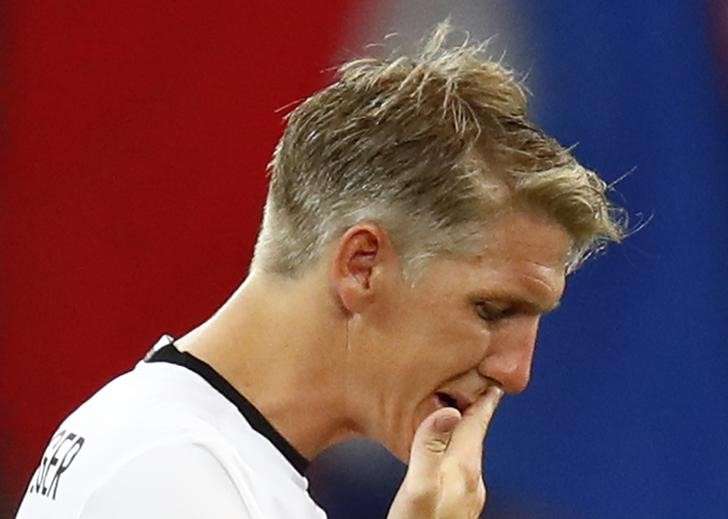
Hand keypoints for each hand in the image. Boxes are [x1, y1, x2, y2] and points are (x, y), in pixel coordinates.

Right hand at [387, 386, 502, 518]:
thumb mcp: (418, 486)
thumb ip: (430, 449)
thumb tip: (448, 412)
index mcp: (463, 468)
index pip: (478, 422)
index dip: (482, 397)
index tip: (489, 371)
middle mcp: (471, 481)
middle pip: (474, 433)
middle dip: (472, 408)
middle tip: (471, 384)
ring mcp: (466, 496)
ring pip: (467, 450)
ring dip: (463, 429)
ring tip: (456, 412)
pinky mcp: (458, 508)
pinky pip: (459, 468)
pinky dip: (454, 450)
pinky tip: (444, 454)